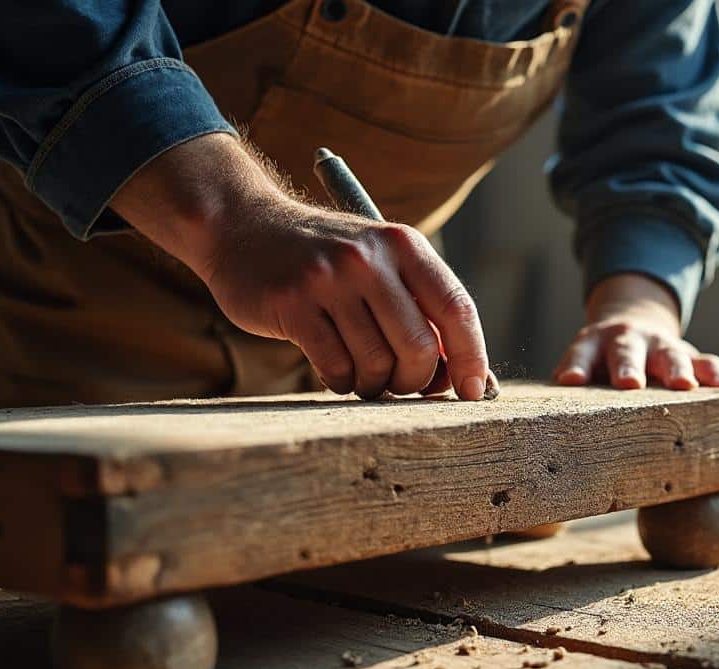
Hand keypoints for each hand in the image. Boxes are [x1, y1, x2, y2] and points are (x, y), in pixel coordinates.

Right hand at [111, 133, 490, 399]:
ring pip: (377, 363)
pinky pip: (336, 367)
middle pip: (420, 347)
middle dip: (416, 381)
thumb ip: (419, 311)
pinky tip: (335, 368)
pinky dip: (342, 381)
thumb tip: (461, 376)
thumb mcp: (379, 265)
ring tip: (362, 374)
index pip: (457, 309)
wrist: (243, 225)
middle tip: (400, 385)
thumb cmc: (326, 261)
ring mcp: (329, 279)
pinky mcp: (292, 303)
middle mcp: (370, 258)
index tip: (475, 393)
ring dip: (374, 384)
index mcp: (404, 245)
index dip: (472, 358)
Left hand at [553, 273, 718, 389]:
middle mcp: (630, 340)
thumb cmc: (602, 363)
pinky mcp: (692, 357)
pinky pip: (710, 366)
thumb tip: (550, 428)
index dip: (576, 365)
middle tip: (630, 385)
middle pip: (629, 351)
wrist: (635, 323)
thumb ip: (573, 385)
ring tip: (688, 387)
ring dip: (681, 370)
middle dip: (630, 367)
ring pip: (673, 355)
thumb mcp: (583, 366)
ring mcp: (663, 347)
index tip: (571, 380)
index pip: (582, 353)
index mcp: (595, 344)